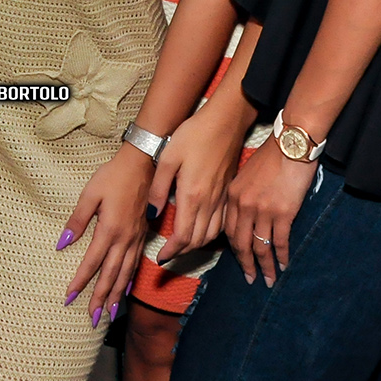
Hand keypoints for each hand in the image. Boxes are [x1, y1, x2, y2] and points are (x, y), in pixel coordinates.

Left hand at [57, 144, 152, 326]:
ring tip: (107, 314)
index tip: (69, 298)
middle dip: (99, 298)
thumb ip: (77, 220)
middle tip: (91, 319)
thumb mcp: (90, 193)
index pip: (92, 263)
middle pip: (110, 275)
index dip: (80, 282)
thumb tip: (62, 243)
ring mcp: (136, 239)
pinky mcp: (142, 236)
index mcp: (109, 229)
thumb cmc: (113, 176)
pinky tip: (123, 291)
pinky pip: (135, 265)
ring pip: (124, 274)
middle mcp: (124, 239)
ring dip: (114, 295)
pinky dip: (128, 281)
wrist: (144, 165)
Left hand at [150, 109, 241, 264]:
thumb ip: (158, 188)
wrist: (225, 121)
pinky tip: (201, 231)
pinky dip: (211, 235)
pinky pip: (221, 224)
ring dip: (196, 245)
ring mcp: (221, 198)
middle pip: (197, 241)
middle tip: (168, 255)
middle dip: (182, 252)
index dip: (171, 252)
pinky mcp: (228, 193)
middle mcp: (209, 202)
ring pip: (211, 235)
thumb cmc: (193, 135)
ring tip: (182, 246)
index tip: (160, 258)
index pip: (183, 236)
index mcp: (192, 195)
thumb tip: (152, 214)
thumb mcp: (167, 157)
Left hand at [222, 139, 316, 286]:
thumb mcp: (244, 173)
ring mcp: (263, 210)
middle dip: (246, 265)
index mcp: (232, 196)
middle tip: (251, 279)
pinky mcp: (283, 212)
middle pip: (241, 244)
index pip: (228, 230)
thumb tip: (243, 215)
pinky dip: (281, 256)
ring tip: (268, 280)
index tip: (239, 260)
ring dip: (265, 267)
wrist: (291, 143)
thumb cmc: (271, 155)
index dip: (233, 249)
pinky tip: (284, 265)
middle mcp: (244, 206)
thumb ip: (240, 195)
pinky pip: (280, 242)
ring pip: (261, 247)